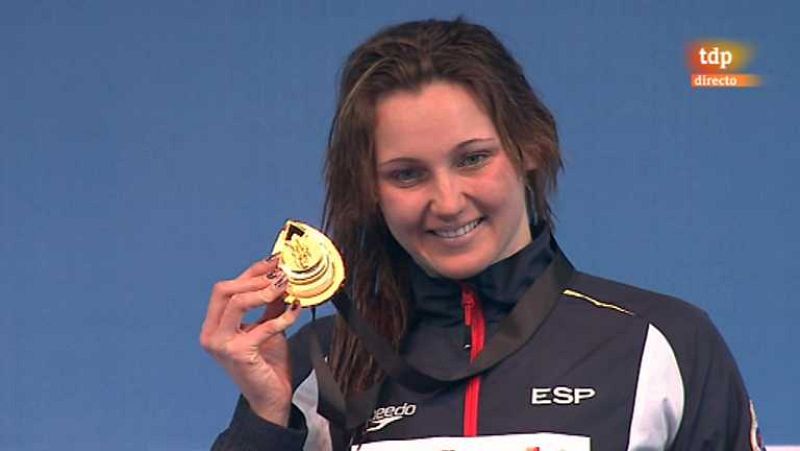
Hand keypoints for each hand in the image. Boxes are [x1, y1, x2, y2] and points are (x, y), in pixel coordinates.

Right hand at [200, 255, 301, 425]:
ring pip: (236, 303)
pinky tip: (295, 311)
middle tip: (280, 275)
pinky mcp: (238, 354)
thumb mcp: (268, 326)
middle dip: (254, 279)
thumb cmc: (267, 364)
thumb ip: (269, 304)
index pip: (226, 289)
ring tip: (285, 287)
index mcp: (214, 325)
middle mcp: (211, 334)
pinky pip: (263, 326)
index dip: (250, 272)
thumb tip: (280, 277)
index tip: (273, 262)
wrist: (271, 397)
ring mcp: (221, 345)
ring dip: (264, 292)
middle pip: (224, 290)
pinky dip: (282, 317)